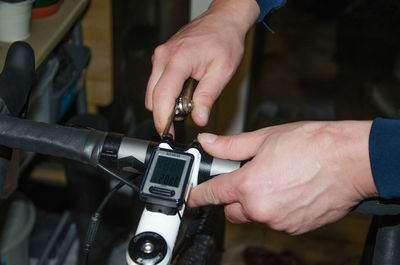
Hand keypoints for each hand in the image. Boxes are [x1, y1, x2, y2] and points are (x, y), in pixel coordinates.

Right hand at [145, 0, 259, 134]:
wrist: (223, 20)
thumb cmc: (224, 40)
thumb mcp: (222, 72)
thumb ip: (207, 97)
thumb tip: (199, 118)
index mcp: (179, 60)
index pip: (162, 97)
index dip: (162, 119)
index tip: (167, 133)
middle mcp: (164, 57)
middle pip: (152, 97)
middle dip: (165, 112)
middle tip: (186, 115)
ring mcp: (161, 56)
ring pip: (152, 91)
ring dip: (166, 102)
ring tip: (189, 99)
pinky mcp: (162, 58)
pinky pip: (157, 82)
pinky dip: (168, 92)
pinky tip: (185, 89)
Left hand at [188, 121, 377, 234]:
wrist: (351, 160)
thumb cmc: (313, 145)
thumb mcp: (264, 138)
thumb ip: (230, 145)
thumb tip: (209, 142)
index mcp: (249, 185)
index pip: (212, 194)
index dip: (197, 195)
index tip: (192, 197)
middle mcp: (261, 208)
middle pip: (232, 210)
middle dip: (233, 197)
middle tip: (247, 178)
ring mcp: (279, 221)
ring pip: (255, 215)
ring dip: (257, 203)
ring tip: (276, 180)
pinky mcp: (295, 228)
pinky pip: (275, 221)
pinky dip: (276, 209)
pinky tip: (289, 191)